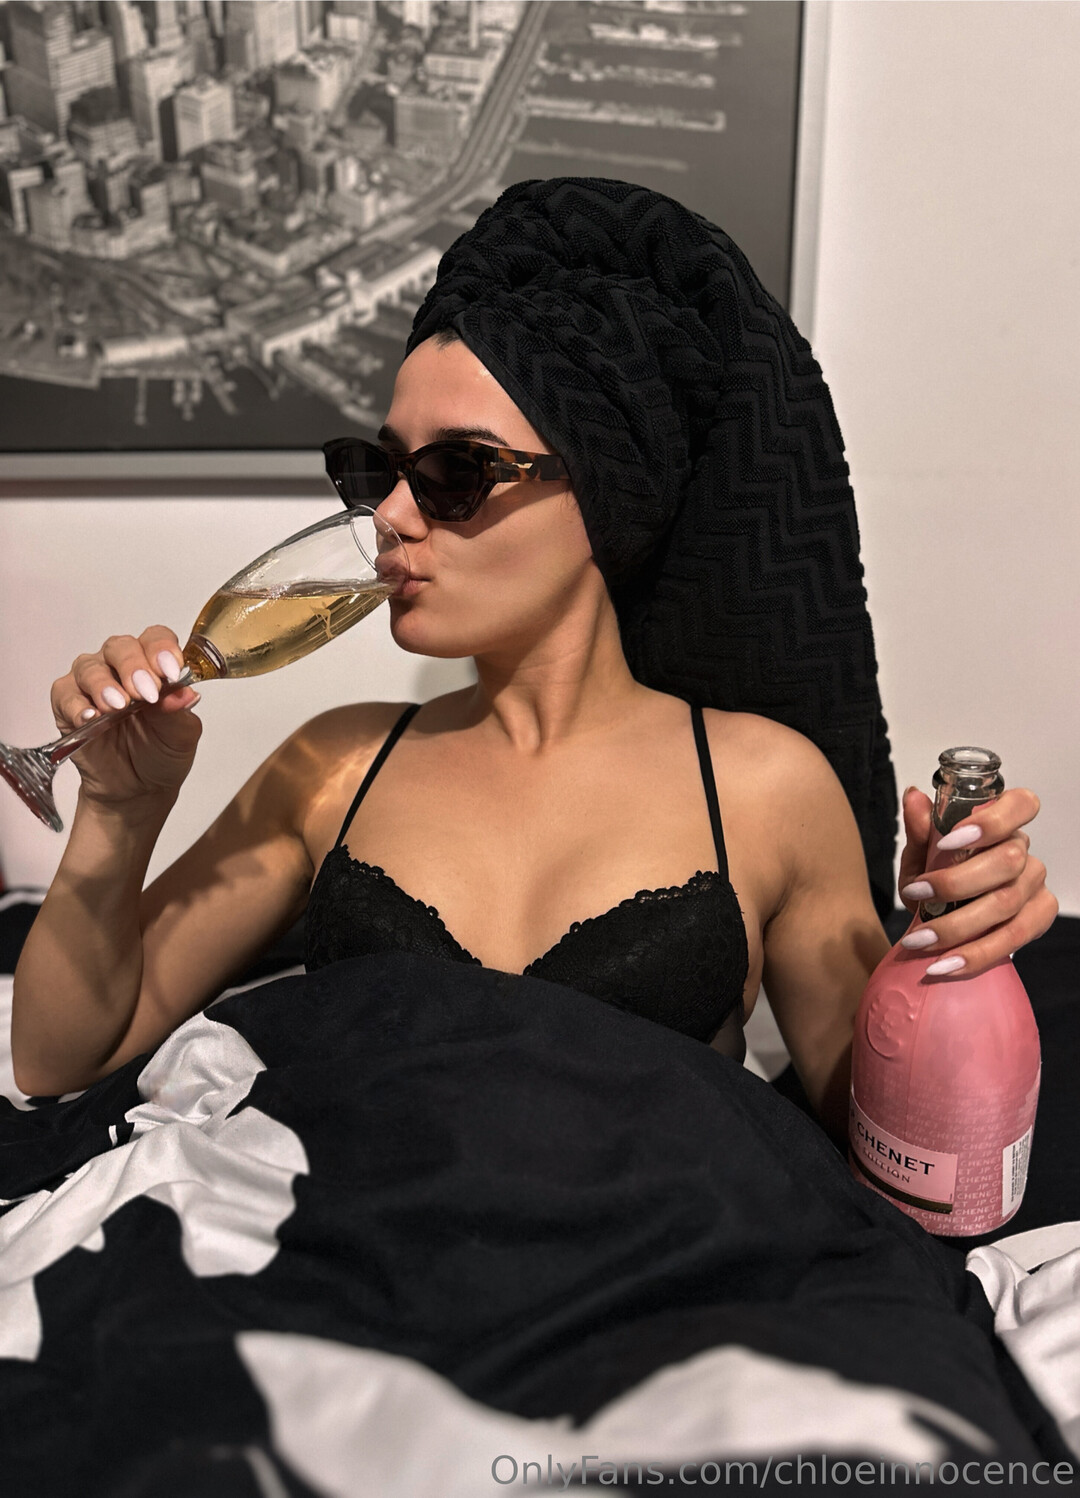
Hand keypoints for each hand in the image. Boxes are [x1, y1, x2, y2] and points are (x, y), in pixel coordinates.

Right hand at [51, 627, 202, 807]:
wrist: (137, 788)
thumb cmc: (161, 752)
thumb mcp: (181, 734)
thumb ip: (179, 710)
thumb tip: (184, 693)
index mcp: (153, 664)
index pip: (156, 639)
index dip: (162, 649)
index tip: (171, 671)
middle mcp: (120, 666)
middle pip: (120, 647)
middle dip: (133, 667)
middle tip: (145, 692)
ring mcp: (92, 682)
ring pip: (90, 668)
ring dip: (104, 685)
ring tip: (118, 707)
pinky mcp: (67, 704)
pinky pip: (65, 694)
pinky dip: (76, 705)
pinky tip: (90, 717)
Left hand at [896, 787, 1057, 974]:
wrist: (945, 922)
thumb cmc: (938, 878)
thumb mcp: (922, 854)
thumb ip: (920, 829)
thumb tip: (913, 796)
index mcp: (1002, 824)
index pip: (1021, 805)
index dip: (992, 820)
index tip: (949, 839)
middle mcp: (1024, 852)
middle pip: (1008, 861)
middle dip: (957, 880)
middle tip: (914, 892)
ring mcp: (1035, 886)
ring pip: (1007, 903)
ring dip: (958, 924)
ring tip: (919, 939)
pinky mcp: (1038, 919)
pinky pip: (1012, 938)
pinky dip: (975, 954)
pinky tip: (944, 964)